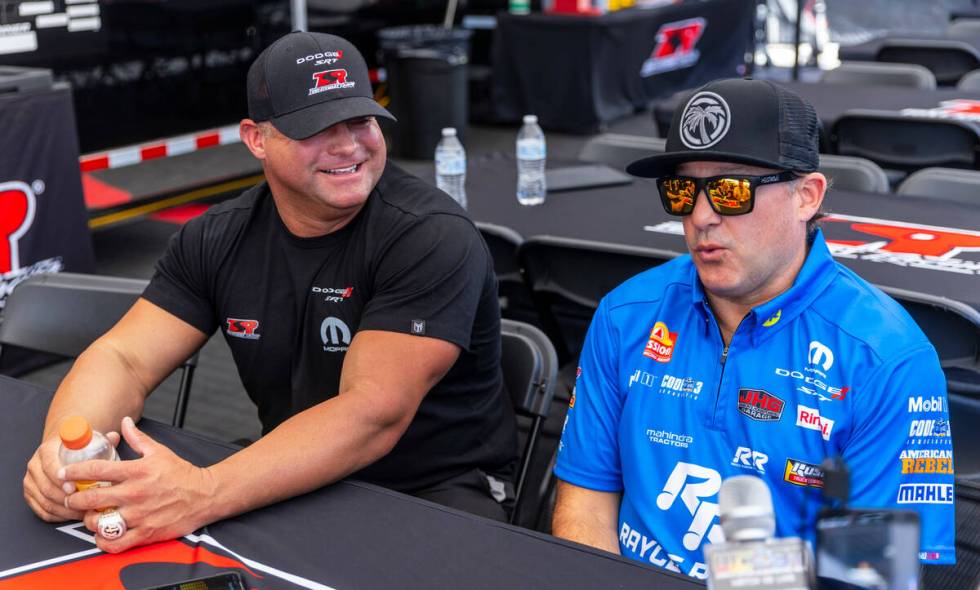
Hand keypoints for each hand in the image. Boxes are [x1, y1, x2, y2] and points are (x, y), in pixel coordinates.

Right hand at [23, 429, 119, 521]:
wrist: (59, 450)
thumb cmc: (75, 447)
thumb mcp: (86, 440)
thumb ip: (101, 439)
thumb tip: (114, 437)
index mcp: (47, 450)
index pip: (51, 466)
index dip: (62, 480)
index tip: (74, 488)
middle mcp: (36, 465)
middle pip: (47, 488)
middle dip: (67, 500)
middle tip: (85, 505)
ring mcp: (31, 481)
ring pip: (45, 502)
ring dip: (65, 510)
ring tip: (83, 512)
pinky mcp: (31, 495)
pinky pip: (42, 510)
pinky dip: (58, 516)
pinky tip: (72, 515)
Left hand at [62, 417, 216, 552]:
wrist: (205, 495)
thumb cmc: (182, 474)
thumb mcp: (159, 452)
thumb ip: (138, 439)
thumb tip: (125, 422)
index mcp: (136, 471)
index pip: (95, 469)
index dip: (74, 471)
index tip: (63, 474)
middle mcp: (134, 493)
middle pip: (90, 498)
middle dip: (74, 499)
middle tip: (70, 499)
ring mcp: (139, 515)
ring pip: (99, 522)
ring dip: (88, 521)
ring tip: (89, 516)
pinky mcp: (146, 532)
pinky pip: (115, 542)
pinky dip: (103, 541)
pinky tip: (102, 535)